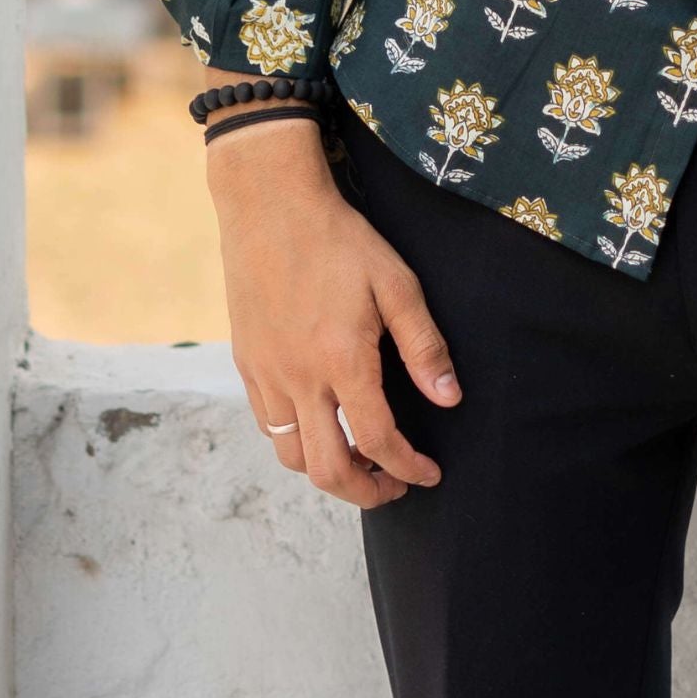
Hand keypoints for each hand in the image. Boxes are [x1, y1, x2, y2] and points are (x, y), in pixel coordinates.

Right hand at [204, 114, 458, 509]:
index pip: (377, 442)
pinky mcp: (246, 364)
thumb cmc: (340, 239)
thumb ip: (424, 347)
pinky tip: (322, 426)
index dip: (408, 469)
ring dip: (328, 473)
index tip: (428, 474)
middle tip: (394, 487)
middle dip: (366, 492)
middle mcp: (298, 378)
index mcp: (342, 361)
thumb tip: (449, 399)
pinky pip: (268, 426)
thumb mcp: (397, 284)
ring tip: (359, 462)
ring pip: (291, 456)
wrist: (269, 205)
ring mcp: (266, 374)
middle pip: (327, 469)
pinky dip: (297, 444)